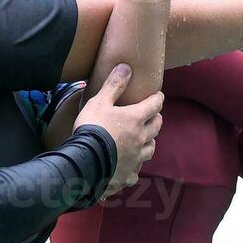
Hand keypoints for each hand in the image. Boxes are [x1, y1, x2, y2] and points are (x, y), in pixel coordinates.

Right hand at [74, 63, 163, 196]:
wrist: (84, 161)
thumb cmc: (92, 128)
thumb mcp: (99, 102)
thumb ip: (114, 85)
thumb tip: (126, 67)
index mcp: (136, 119)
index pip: (154, 105)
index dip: (157, 99)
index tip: (158, 96)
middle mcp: (141, 139)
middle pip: (156, 127)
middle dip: (156, 119)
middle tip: (152, 116)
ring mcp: (136, 159)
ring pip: (151, 149)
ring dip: (150, 142)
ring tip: (146, 140)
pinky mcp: (128, 175)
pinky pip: (137, 170)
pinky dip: (135, 165)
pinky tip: (130, 165)